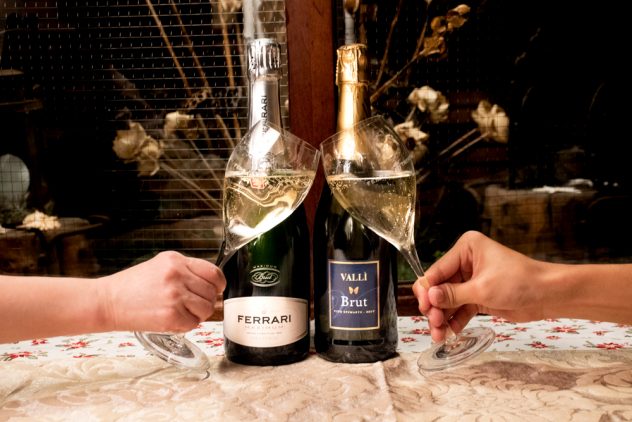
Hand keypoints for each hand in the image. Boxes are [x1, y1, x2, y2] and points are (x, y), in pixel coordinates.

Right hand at [99, 251, 226, 332]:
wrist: (107, 301)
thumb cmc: (132, 286)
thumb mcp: (160, 266)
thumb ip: (185, 270)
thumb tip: (210, 283)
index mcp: (176, 261)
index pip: (213, 272)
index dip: (218, 284)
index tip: (216, 289)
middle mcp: (177, 276)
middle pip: (212, 293)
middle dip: (205, 301)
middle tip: (191, 304)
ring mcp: (175, 296)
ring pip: (206, 309)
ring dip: (197, 314)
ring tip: (181, 312)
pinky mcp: (171, 316)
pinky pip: (194, 323)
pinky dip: (186, 325)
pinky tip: (172, 319)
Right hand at [412, 231, 546, 341]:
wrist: (548, 295)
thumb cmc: (519, 282)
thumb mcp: (482, 289)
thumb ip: (453, 294)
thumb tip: (429, 297)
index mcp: (466, 249)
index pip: (437, 270)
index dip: (427, 290)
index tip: (424, 308)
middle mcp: (466, 262)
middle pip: (439, 286)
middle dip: (435, 307)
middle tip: (434, 325)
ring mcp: (471, 280)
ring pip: (448, 300)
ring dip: (442, 317)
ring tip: (439, 336)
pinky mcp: (478, 296)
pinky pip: (460, 308)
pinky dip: (455, 321)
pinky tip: (450, 334)